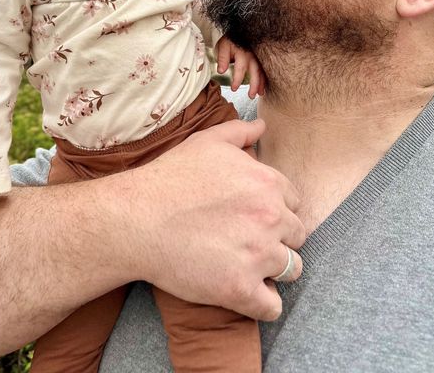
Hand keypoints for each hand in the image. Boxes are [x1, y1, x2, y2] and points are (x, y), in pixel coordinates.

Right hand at [122, 118, 304, 320]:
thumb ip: (240, 132)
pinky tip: (246, 292)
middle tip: (249, 240)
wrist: (136, 218)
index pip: (294, 202)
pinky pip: (272, 307)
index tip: (254, 216)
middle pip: (297, 235)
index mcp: (267, 183)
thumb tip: (262, 125)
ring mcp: (258, 255)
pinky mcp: (240, 289)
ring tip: (248, 265)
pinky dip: (263, 303)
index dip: (275, 209)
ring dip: (275, 270)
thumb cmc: (170, 177)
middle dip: (278, 238)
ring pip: (292, 269)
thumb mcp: (207, 142)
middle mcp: (270, 218)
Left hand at [216, 36, 265, 97]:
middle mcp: (252, 55)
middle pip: (255, 72)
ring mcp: (259, 56)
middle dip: (254, 85)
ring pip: (262, 71)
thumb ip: (222, 58)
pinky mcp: (261, 58)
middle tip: (250, 96)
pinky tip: (264, 87)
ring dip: (261, 83)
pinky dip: (265, 78)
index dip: (237, 80)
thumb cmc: (230, 40)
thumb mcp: (223, 46)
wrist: (240, 31)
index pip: (240, 69)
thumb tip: (221, 71)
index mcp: (242, 53)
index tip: (233, 89)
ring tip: (259, 94)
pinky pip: (265, 69)